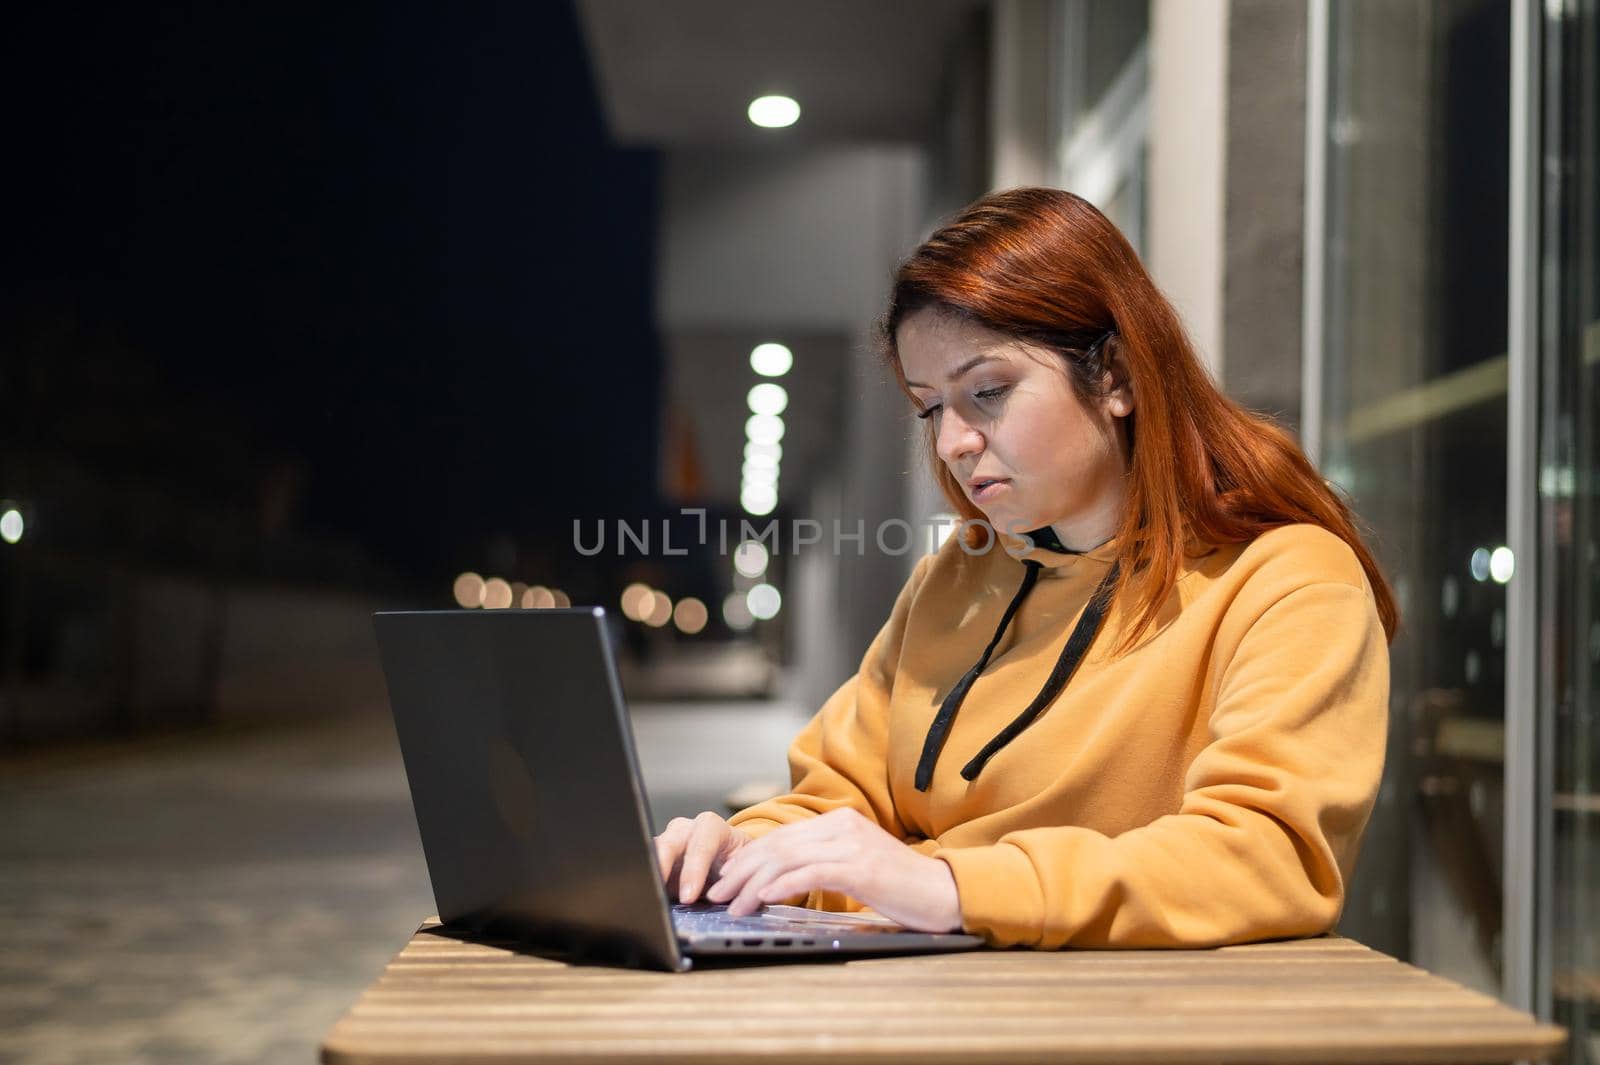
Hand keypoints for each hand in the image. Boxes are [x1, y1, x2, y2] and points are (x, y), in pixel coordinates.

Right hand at [653, 811, 751, 903]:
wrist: (728, 858)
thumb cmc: (737, 861)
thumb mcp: (745, 867)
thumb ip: (741, 881)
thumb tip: (745, 901)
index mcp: (712, 828)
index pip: (701, 844)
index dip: (694, 870)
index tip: (689, 896)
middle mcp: (685, 830)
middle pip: (669, 843)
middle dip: (662, 867)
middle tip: (658, 892)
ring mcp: (666, 842)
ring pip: (651, 852)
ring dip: (649, 875)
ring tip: (647, 897)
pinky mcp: (654, 857)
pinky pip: (644, 866)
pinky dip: (645, 883)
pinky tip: (645, 899)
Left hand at [704, 808, 962, 932]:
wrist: (947, 893)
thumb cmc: (903, 888)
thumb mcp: (859, 867)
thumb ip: (826, 863)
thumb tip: (783, 880)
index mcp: (841, 822)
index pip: (784, 836)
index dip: (750, 857)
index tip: (727, 878)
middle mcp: (843, 826)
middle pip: (778, 844)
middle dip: (742, 870)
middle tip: (717, 892)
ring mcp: (851, 844)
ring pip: (786, 858)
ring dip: (752, 884)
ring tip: (732, 904)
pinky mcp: (858, 866)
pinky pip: (807, 873)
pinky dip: (779, 886)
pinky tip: (762, 900)